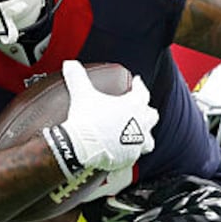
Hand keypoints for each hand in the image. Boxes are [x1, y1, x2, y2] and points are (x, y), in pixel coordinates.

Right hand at [43, 59, 157, 175]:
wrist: (82, 148)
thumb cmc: (86, 120)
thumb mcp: (81, 94)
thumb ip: (76, 76)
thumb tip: (68, 63)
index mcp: (133, 105)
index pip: (142, 92)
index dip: (139, 86)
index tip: (137, 82)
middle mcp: (140, 123)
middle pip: (151, 115)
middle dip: (145, 111)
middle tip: (138, 109)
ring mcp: (137, 143)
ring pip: (149, 139)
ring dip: (144, 136)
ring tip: (138, 135)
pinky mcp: (130, 158)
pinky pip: (134, 155)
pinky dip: (130, 152)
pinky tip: (123, 152)